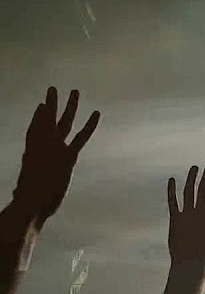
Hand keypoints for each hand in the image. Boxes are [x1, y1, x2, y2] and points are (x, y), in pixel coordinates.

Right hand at [12, 87, 99, 222]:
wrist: (30, 203)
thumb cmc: (27, 204)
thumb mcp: (24, 191)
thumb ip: (23, 189)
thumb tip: (18, 193)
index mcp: (32, 155)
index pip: (34, 132)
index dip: (38, 119)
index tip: (41, 106)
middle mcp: (41, 148)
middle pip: (46, 122)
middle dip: (50, 105)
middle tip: (52, 89)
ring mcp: (54, 149)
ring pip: (63, 122)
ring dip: (69, 106)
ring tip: (74, 90)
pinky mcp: (68, 156)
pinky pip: (81, 138)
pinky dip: (90, 125)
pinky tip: (96, 113)